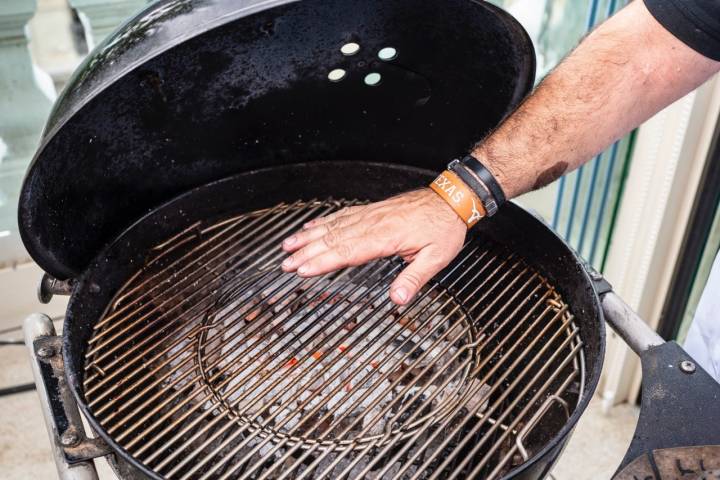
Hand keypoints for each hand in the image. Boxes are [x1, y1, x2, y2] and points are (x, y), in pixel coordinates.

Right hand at [280, 188, 466, 304]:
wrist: (450, 200)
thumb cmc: (443, 228)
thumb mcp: (436, 258)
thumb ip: (414, 278)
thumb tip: (398, 299)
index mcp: (385, 237)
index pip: (347, 251)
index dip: (323, 262)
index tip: (304, 269)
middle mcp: (373, 224)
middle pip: (333, 239)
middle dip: (306, 252)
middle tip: (286, 263)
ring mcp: (370, 215)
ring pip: (333, 226)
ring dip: (308, 236)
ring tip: (288, 245)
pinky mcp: (371, 210)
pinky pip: (342, 215)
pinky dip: (323, 222)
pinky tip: (311, 227)